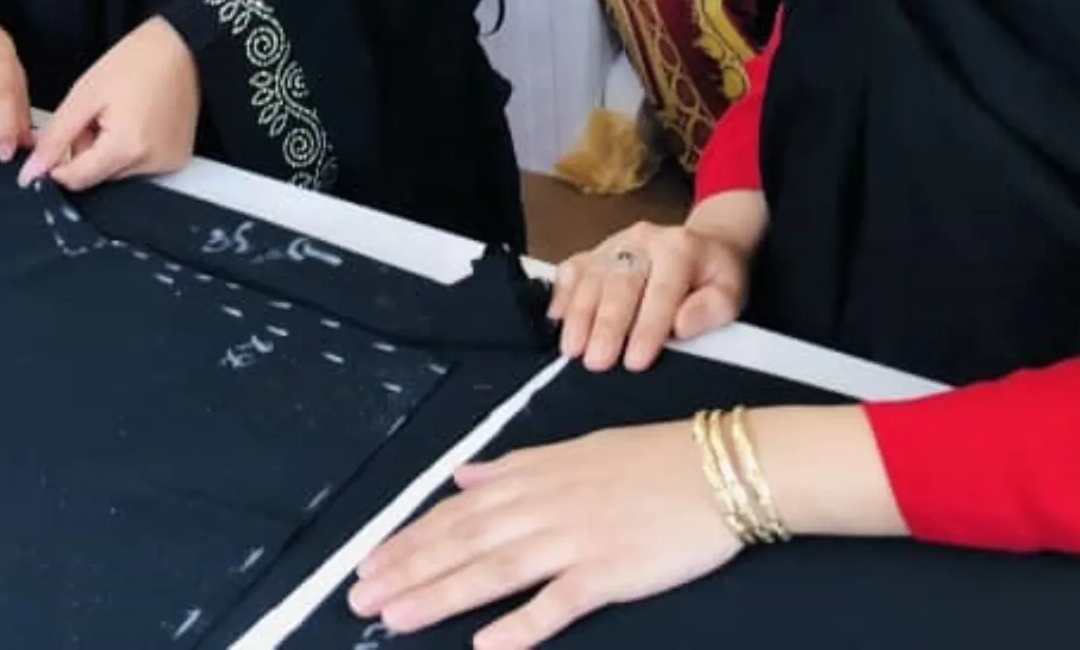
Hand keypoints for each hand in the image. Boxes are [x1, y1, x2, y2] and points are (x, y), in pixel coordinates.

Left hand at [20, 15, 199, 191]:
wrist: (181, 46)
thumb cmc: (138, 60)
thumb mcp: (85, 94)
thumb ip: (55, 138)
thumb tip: (33, 170)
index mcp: (127, 147)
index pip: (77, 179)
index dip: (58, 162)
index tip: (57, 142)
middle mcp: (151, 163)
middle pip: (97, 175)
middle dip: (87, 149)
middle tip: (97, 115)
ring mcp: (168, 163)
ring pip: (116, 171)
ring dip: (108, 150)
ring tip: (121, 113)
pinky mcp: (176, 159)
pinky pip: (139, 165)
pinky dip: (130, 148)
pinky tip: (138, 120)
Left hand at [348, 421, 739, 647]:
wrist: (720, 466)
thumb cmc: (651, 459)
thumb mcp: (576, 449)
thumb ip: (516, 467)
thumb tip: (466, 476)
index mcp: (534, 477)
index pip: (457, 513)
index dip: (410, 539)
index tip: (370, 562)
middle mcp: (543, 506)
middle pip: (463, 542)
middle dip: (407, 570)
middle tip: (360, 597)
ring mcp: (575, 539)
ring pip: (494, 570)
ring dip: (441, 595)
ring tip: (396, 617)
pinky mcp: (610, 572)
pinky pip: (558, 603)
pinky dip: (522, 625)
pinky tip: (488, 645)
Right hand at [548, 201, 759, 371]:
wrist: (702, 244)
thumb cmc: (714, 275)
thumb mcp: (732, 292)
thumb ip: (713, 309)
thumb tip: (682, 325)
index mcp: (679, 248)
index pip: (660, 291)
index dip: (647, 327)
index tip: (634, 361)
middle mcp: (642, 240)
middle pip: (619, 283)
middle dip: (606, 325)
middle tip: (595, 361)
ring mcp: (614, 244)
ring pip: (591, 277)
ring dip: (579, 315)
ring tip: (571, 349)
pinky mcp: (594, 252)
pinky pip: (572, 269)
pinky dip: (561, 294)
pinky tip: (557, 320)